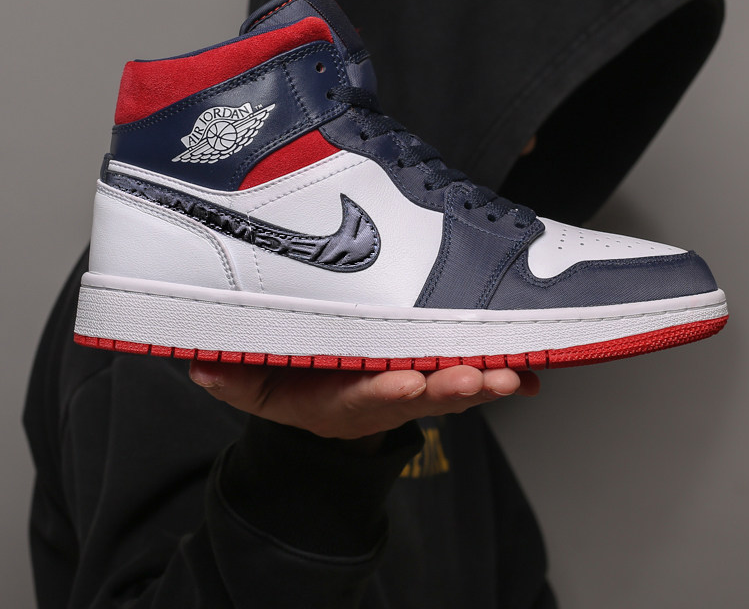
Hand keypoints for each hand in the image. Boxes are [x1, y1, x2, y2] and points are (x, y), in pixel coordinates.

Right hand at [189, 361, 539, 441]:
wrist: (331, 402)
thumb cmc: (298, 389)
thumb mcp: (257, 388)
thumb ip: (231, 378)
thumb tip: (198, 363)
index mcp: (342, 399)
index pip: (364, 395)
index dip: (386, 392)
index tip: (407, 383)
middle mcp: (385, 394)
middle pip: (423, 393)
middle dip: (455, 386)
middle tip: (486, 376)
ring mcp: (414, 384)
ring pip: (455, 384)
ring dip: (487, 379)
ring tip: (517, 370)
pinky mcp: (434, 370)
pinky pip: (473, 372)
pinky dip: (504, 373)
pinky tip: (533, 369)